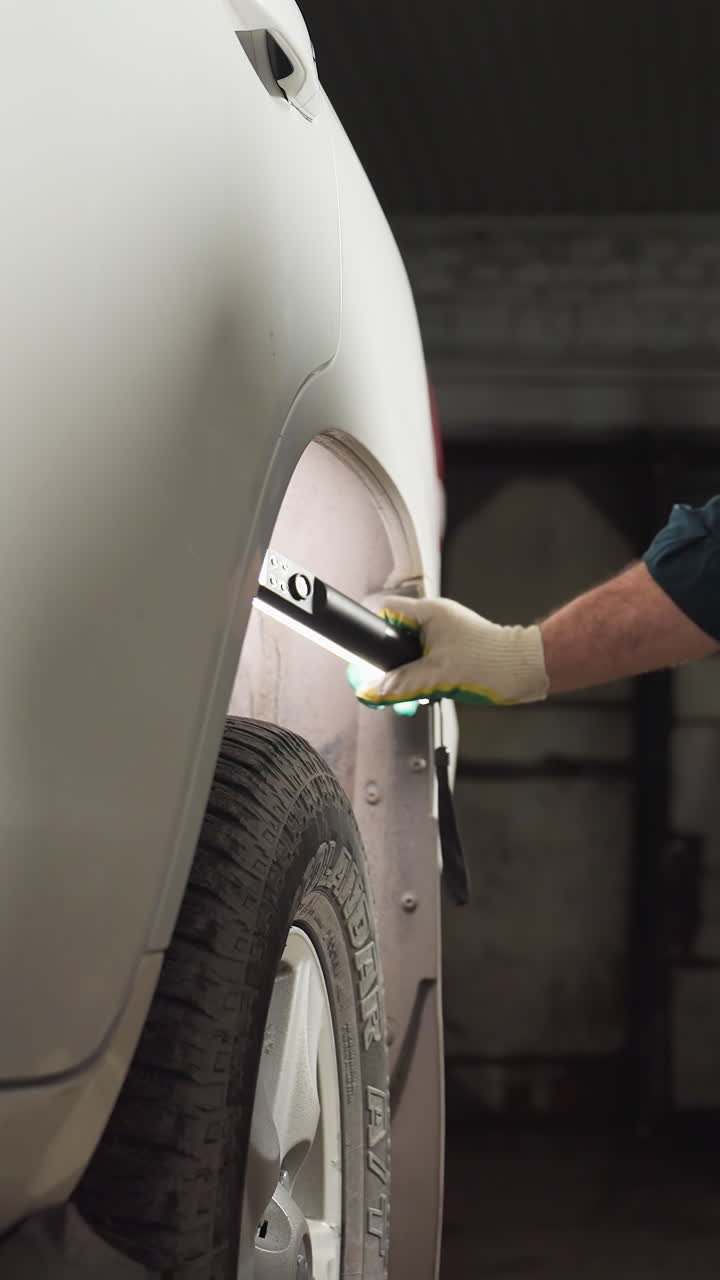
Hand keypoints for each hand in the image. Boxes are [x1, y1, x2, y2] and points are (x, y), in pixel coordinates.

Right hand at [354, 596, 547, 707]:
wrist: (523, 671)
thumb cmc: (490, 662)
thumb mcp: (437, 675)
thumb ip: (401, 683)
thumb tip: (372, 690)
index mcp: (430, 613)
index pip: (387, 612)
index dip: (371, 631)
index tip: (363, 655)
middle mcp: (436, 620)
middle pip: (396, 636)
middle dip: (388, 663)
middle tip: (381, 683)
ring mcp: (445, 635)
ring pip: (411, 653)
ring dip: (406, 675)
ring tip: (409, 693)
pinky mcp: (453, 651)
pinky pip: (426, 662)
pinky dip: (421, 679)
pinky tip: (424, 694)